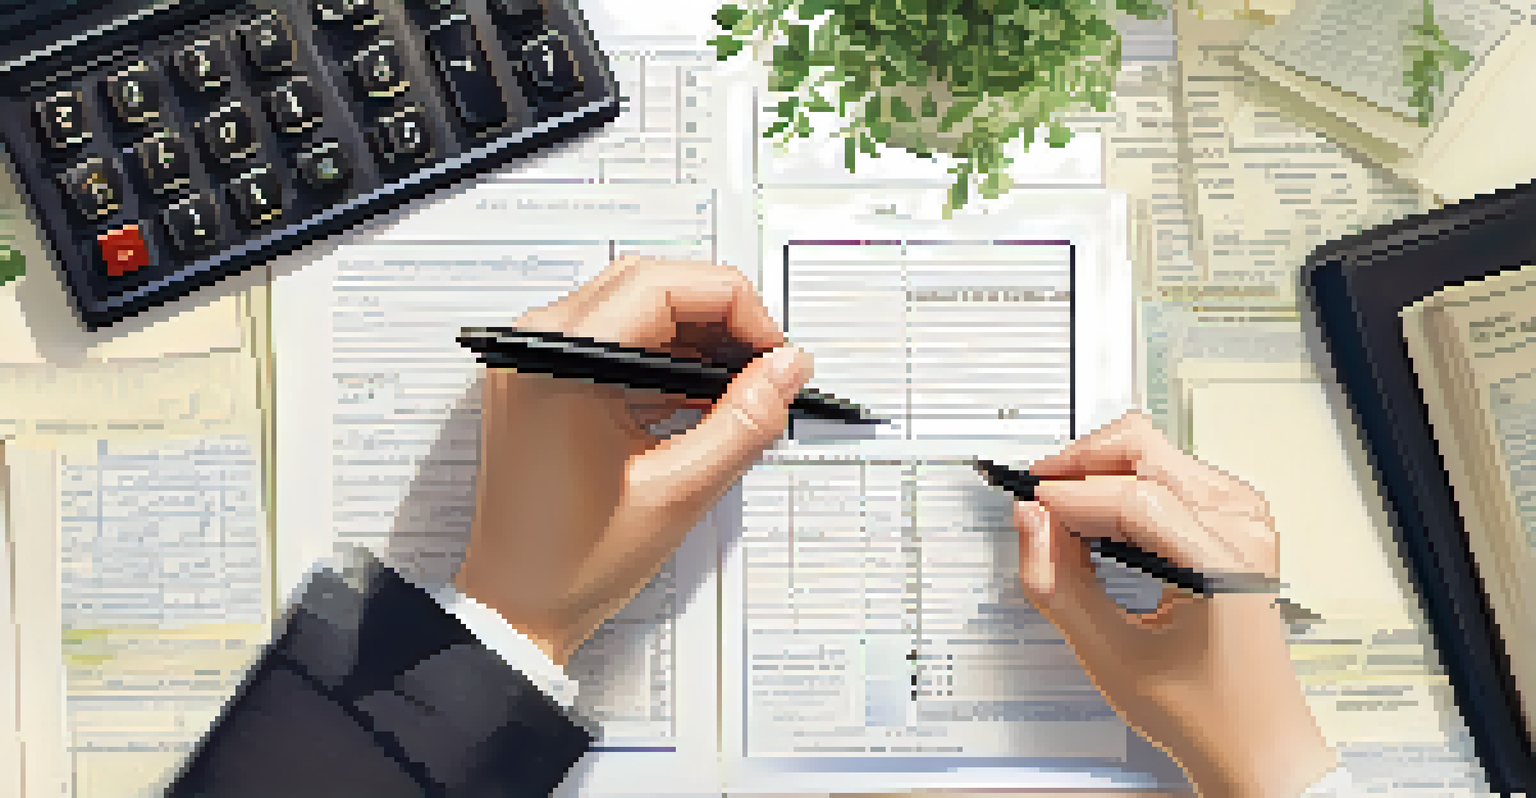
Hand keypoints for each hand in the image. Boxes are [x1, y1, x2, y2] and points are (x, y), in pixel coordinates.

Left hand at [454, 256, 812, 667]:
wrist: (514, 607)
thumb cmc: (572, 563)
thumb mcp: (678, 492)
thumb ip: (743, 423)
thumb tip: (786, 368)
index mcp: (557, 364)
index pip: (663, 286)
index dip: (735, 307)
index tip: (773, 353)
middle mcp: (535, 346)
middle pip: (648, 284)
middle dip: (718, 316)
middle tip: (764, 367)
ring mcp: (534, 360)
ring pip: (633, 306)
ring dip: (693, 337)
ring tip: (739, 389)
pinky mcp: (542, 379)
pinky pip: (613, 340)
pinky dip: (662, 358)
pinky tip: (700, 399)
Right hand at [1013, 411, 1334, 797]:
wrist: (1254, 737)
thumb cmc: (1202, 709)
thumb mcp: (1109, 654)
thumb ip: (1056, 583)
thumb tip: (1029, 521)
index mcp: (1224, 563)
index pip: (1132, 498)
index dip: (1067, 496)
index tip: (1027, 505)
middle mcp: (1244, 527)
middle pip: (1144, 449)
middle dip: (1080, 465)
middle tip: (1038, 496)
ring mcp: (1246, 517)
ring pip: (1154, 452)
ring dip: (1100, 473)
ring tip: (1066, 519)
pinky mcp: (1237, 518)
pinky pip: (1170, 472)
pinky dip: (1124, 486)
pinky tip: (1101, 525)